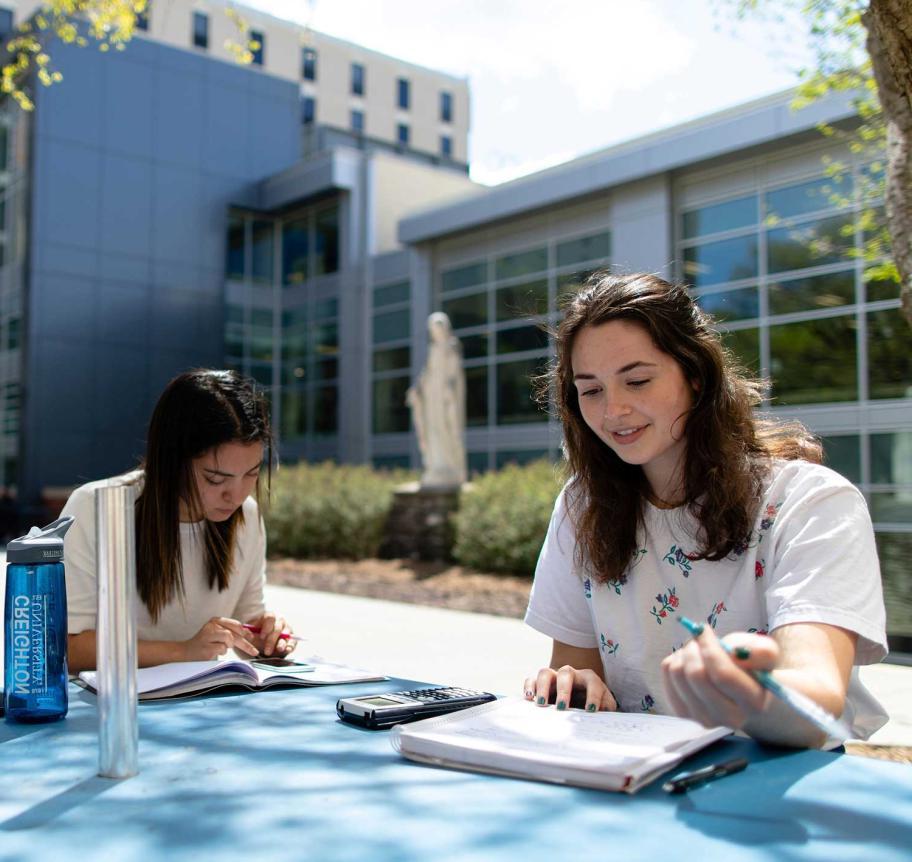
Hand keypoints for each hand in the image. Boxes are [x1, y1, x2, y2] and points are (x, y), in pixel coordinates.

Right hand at [183, 617, 257, 660]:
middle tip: (254, 651)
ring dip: (228, 647)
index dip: (246, 632)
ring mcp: (208, 636)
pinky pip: (222, 650)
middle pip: (235, 633)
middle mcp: (212, 626)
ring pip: (229, 639)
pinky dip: (220, 652)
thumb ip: (232, 632)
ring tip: (218, 648)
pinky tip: (212, 652)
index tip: (252, 638)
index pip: (236, 625)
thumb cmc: (205, 644)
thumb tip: (250, 634)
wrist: (185, 653)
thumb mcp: (218, 634)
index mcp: (215, 620)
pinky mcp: (207, 647)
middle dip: (246, 643)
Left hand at [244, 611, 294, 656]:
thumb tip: (245, 632)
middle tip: (267, 650)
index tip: (262, 636)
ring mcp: (287, 629)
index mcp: (269, 617)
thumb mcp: (251, 632)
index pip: (270, 618)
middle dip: (272, 640)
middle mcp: (279, 621)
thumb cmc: (257, 634)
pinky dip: (291, 645)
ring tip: (279, 649)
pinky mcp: (291, 638)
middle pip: (278, 628)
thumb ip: (248, 632)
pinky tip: (287, 649)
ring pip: (286, 634)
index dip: (266, 627)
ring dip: (282, 642)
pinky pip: (293, 641)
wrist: (263, 641)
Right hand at [523, 665, 616, 712]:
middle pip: (566, 674)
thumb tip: (603, 713)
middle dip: (564, 690)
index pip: (592, 683)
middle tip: (562, 707)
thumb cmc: (592, 702)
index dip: (593, 696)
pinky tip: (528, 699)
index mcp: (589, 679)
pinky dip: (528, 687)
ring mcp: (553, 677)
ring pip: (545, 673)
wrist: (579, 698)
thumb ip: (607, 708)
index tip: (591, 711)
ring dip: (542, 687)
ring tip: (541, 703)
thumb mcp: (604, 705)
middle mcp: (570, 675)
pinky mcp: (540, 683)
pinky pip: (531, 679)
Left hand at [661, 625, 779, 729]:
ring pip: (678, 674)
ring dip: (683, 653)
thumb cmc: (753, 667)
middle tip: (698, 638)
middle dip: (693, 648)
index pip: (723, 674)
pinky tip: (688, 662)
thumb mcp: (766, 653)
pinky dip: (674, 661)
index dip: (709, 647)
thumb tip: (733, 652)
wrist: (743, 689)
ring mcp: (704, 718)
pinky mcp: (684, 713)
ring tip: (696, 651)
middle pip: (697, 675)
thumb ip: (760, 651)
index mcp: (753, 702)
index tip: (705, 630)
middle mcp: (729, 717)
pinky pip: (667, 676)